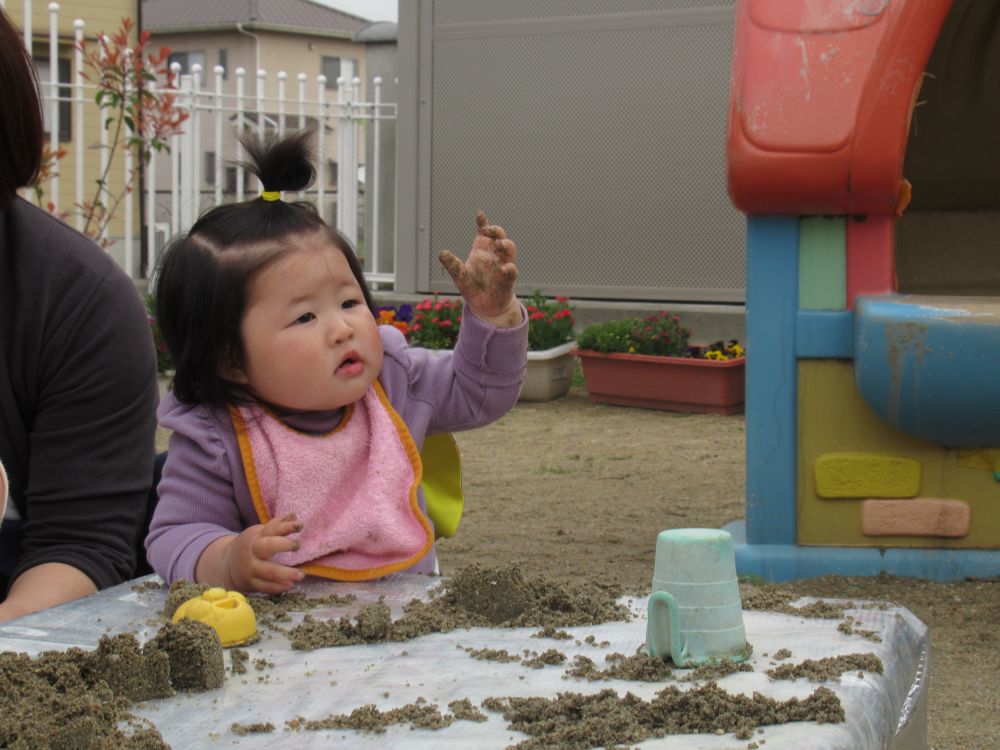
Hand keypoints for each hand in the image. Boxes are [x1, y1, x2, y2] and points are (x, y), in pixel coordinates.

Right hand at [212, 513, 304, 593]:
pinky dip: (277, 587)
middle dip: (282, 545)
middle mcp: (253, 552)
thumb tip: (294, 515)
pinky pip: (265, 587)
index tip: (300, 525)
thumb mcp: (260, 534)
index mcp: (257, 537)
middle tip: (297, 546)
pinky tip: (289, 585)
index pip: (272, 529)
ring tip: (301, 574)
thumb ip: (277, 526)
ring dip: (285, 573)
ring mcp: (251, 568)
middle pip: (267, 547)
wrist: (225, 564)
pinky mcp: (251, 583)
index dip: (286, 526)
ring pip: (268, 571)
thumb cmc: (250, 546)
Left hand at [438, 211, 520, 326]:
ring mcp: (503, 266)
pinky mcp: (508, 280)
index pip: (484, 233)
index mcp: (482, 250)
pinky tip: (507, 268)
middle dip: (496, 231)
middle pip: (499, 237)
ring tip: (500, 244)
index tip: (479, 215)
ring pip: (510, 251)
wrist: (484, 307)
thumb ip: (453, 264)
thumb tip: (442, 253)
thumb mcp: (459, 275)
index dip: (483, 223)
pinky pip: (512, 272)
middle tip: (488, 230)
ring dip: (506, 245)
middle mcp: (494, 255)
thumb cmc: (473, 287)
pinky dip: (511, 269)